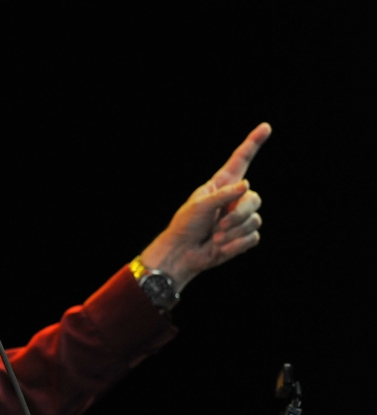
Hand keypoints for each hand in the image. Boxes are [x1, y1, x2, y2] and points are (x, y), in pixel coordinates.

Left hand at [139, 123, 271, 290]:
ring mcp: (240, 218)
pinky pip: (252, 237)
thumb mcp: (200, 205)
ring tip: (216, 236)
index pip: (240, 160)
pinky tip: (220, 246)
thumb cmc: (186, 225)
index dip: (253, 144)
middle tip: (220, 224)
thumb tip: (247, 185)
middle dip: (239, 213)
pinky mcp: (243, 236)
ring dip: (234, 231)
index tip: (265, 127)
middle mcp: (234, 199)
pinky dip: (236, 244)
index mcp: (221, 185)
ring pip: (255, 220)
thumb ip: (223, 195)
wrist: (183, 252)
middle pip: (254, 198)